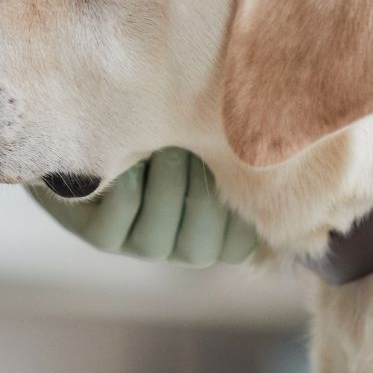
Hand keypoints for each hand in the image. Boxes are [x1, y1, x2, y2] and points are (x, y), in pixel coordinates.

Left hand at [28, 147, 257, 265]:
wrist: (101, 124)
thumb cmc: (170, 125)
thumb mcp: (207, 134)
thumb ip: (234, 146)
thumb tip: (272, 134)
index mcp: (217, 229)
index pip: (240, 245)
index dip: (239, 209)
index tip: (234, 159)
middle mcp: (179, 245)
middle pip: (198, 248)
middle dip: (199, 193)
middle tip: (193, 144)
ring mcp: (137, 244)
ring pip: (155, 239)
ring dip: (162, 188)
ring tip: (161, 145)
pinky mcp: (100, 235)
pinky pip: (112, 229)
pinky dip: (125, 194)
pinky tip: (128, 163)